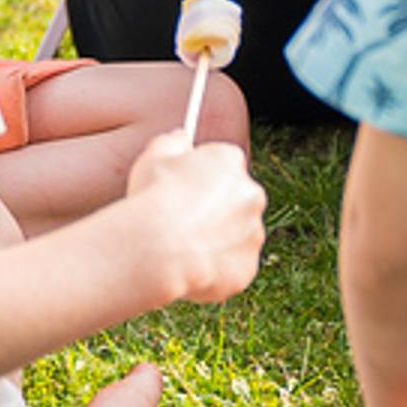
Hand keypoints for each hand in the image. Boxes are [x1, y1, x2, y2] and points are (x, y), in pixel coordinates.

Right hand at [125, 135, 268, 304]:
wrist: (159, 247)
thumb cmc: (153, 198)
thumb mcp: (153, 158)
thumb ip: (170, 142)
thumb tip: (180, 137)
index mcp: (230, 161)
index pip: (222, 165)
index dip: (200, 180)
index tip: (183, 190)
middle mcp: (251, 193)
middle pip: (234, 200)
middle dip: (213, 210)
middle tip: (181, 222)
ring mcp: (253, 232)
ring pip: (235, 235)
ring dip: (215, 240)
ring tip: (180, 248)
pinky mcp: (247, 266)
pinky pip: (232, 267)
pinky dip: (215, 269)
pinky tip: (188, 267)